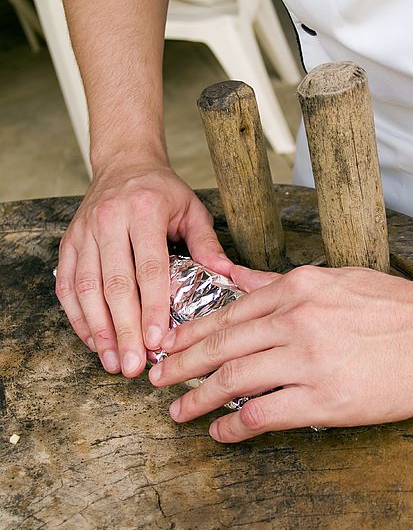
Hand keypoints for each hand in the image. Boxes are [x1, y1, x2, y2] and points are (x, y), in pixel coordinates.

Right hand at [55, 154, 230, 376]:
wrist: (124, 164)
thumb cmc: (162, 191)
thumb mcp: (193, 209)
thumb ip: (207, 244)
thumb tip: (228, 275)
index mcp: (143, 211)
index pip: (149, 268)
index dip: (152, 307)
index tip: (158, 340)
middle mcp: (108, 220)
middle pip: (114, 284)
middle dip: (124, 330)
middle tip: (133, 366)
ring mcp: (84, 232)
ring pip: (86, 288)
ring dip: (98, 330)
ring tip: (112, 362)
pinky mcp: (69, 243)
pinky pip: (68, 285)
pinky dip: (78, 316)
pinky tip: (92, 340)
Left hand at [149, 265, 412, 441]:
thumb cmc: (391, 306)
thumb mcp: (334, 278)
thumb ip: (280, 282)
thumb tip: (238, 279)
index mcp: (297, 288)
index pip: (229, 312)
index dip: (192, 332)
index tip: (170, 345)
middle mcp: (296, 320)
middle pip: (221, 345)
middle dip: (181, 364)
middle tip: (156, 378)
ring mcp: (308, 359)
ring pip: (234, 379)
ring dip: (198, 398)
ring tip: (178, 410)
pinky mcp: (324, 399)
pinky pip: (264, 413)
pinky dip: (234, 425)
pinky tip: (220, 432)